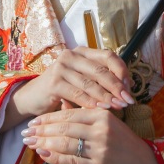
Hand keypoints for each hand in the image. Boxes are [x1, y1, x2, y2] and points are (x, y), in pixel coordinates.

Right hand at [2, 48, 133, 130]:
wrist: (33, 98)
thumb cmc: (62, 90)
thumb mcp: (82, 81)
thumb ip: (100, 80)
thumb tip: (128, 87)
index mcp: (82, 52)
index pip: (108, 56)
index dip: (121, 70)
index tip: (130, 87)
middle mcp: (71, 55)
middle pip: (101, 70)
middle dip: (117, 86)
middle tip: (128, 100)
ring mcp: (61, 67)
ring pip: (90, 83)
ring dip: (106, 97)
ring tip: (118, 107)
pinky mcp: (53, 82)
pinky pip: (77, 93)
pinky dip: (90, 103)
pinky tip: (100, 110)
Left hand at [22, 107, 163, 163]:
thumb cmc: (125, 143)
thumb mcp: (108, 123)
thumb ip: (84, 114)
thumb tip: (61, 104)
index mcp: (102, 115)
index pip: (68, 115)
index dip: (47, 118)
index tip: (33, 122)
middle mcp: (100, 129)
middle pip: (63, 128)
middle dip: (41, 131)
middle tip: (25, 133)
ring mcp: (99, 148)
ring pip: (64, 143)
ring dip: (44, 144)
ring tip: (31, 144)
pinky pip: (71, 161)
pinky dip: (55, 157)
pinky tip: (44, 155)